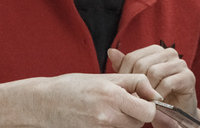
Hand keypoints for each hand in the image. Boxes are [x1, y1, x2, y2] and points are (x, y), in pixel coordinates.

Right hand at [37, 73, 159, 126]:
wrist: (43, 102)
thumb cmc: (73, 86)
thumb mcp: (106, 77)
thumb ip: (134, 83)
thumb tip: (156, 94)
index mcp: (113, 96)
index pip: (148, 111)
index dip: (149, 106)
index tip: (142, 99)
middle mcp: (107, 116)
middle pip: (139, 124)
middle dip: (138, 115)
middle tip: (127, 105)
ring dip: (126, 122)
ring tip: (112, 110)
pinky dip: (113, 127)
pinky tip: (102, 118)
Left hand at [109, 45, 199, 125]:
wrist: (175, 113)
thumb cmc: (154, 95)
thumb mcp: (136, 81)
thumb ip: (125, 67)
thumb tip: (111, 51)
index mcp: (156, 50)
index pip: (132, 57)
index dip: (124, 76)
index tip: (124, 91)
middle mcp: (169, 53)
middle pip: (142, 64)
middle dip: (135, 85)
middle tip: (134, 99)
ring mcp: (180, 64)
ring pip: (154, 72)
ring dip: (147, 91)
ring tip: (145, 101)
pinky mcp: (188, 77)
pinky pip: (167, 83)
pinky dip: (158, 95)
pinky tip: (156, 103)